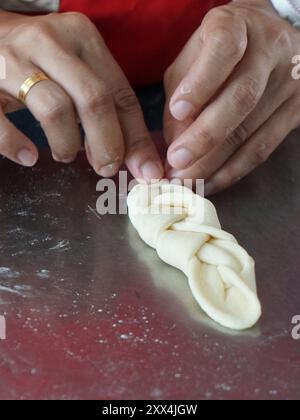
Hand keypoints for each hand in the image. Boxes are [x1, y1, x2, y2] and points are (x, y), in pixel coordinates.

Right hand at [0, 11, 162, 180]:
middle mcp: (50, 42)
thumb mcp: (79, 70)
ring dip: (67, 144)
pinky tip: (28, 156)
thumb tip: (139, 158)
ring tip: (66, 154)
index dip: (136, 137)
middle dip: (107, 144)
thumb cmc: (41, 60)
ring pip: (56, 110)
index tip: (145, 169)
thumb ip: (108, 106)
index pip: (120, 94)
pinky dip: (16, 145)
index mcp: (81, 37)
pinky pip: (1, 122)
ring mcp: (13, 58)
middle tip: (106, 168)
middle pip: (94, 100)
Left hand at [164, 0, 299, 193]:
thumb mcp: (192, 59)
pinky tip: (209, 184)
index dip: (201, 82)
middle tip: (176, 163)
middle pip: (241, 98)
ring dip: (214, 163)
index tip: (178, 111)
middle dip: (205, 136)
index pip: (224, 49)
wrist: (268, 41)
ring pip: (251, 131)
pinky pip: (262, 149)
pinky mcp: (295, 113)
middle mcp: (269, 50)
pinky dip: (233, 172)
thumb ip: (179, 94)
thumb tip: (174, 143)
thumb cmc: (218, 54)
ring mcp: (287, 83)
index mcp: (237, 26)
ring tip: (186, 181)